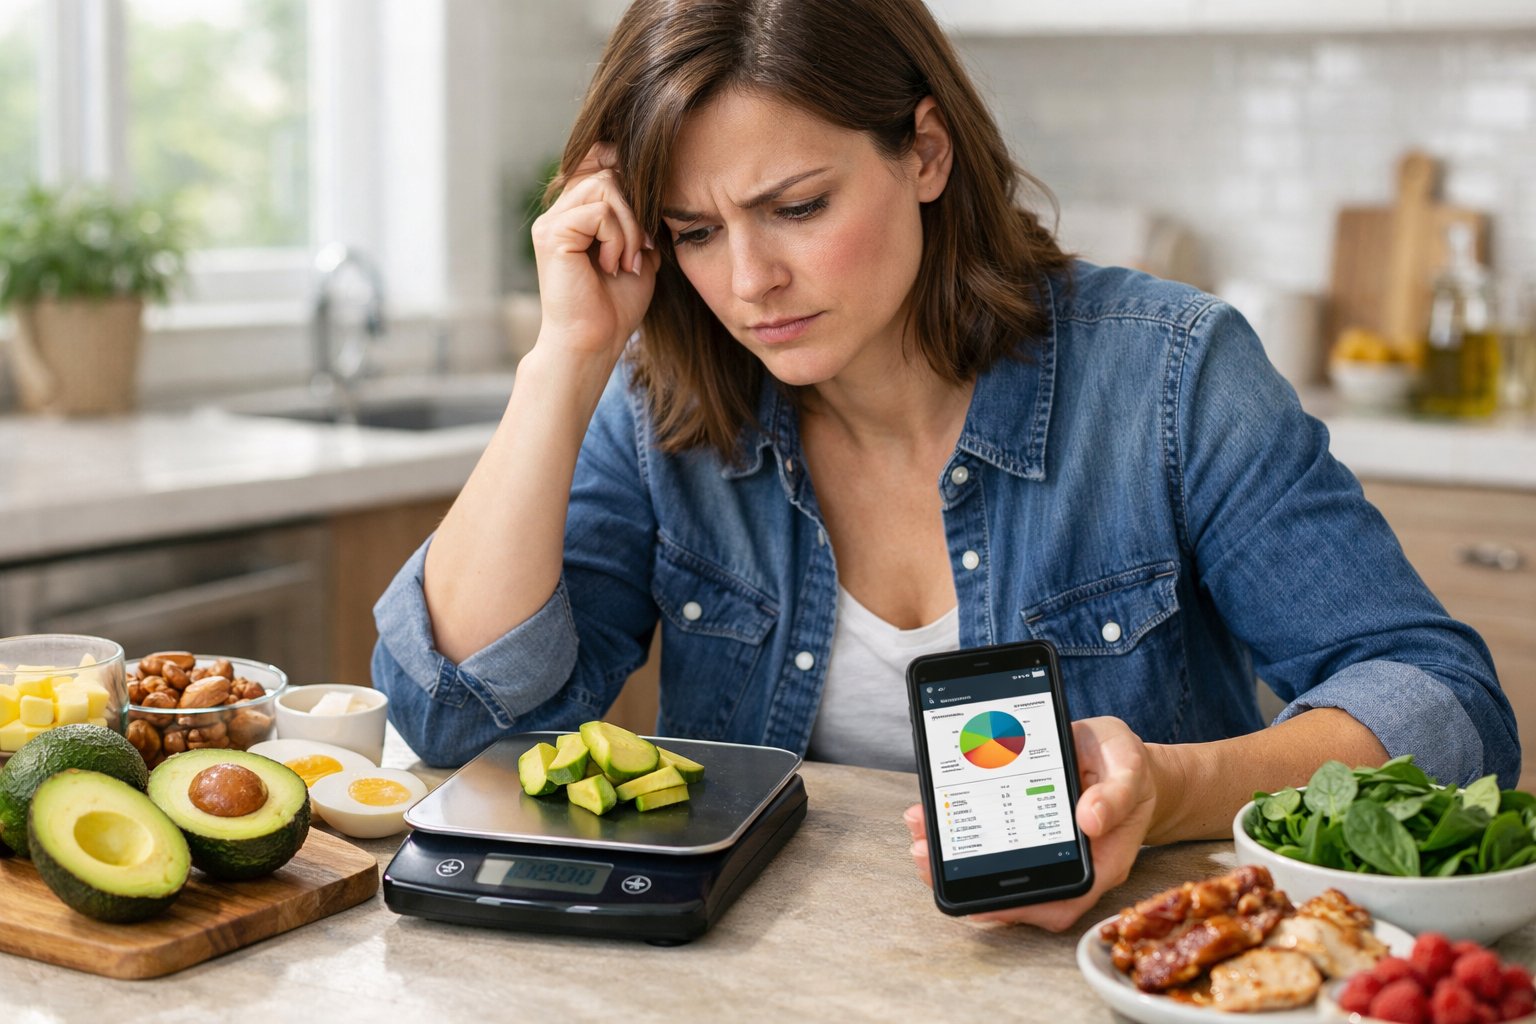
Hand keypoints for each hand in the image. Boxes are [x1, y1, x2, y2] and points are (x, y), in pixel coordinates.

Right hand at [530, 143, 659, 362]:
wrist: (594, 342)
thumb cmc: (615, 306)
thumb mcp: (638, 253)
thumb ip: (639, 219)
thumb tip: (652, 185)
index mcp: (575, 216)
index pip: (602, 169)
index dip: (629, 184)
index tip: (646, 229)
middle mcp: (559, 214)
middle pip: (608, 174)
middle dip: (635, 212)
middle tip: (638, 252)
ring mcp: (552, 222)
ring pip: (605, 185)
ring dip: (628, 227)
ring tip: (625, 262)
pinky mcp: (552, 235)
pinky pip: (599, 212)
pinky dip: (616, 239)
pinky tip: (611, 267)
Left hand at [903, 716, 1158, 931]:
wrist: (1116, 756)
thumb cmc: (1124, 765)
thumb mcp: (1128, 767)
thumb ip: (1116, 794)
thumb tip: (1090, 819)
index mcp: (1102, 859)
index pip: (1065, 899)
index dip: (1022, 908)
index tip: (982, 902)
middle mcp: (1069, 865)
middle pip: (1021, 897)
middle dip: (968, 884)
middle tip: (925, 858)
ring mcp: (1045, 852)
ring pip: (1000, 874)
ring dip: (955, 861)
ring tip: (918, 840)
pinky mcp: (1025, 834)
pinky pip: (992, 847)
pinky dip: (961, 836)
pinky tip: (932, 817)